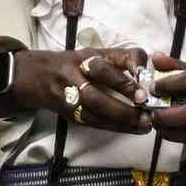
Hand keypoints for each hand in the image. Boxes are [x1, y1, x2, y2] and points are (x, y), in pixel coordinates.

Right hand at [9, 44, 154, 135]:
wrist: (36, 76)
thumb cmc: (75, 65)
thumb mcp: (95, 55)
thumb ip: (120, 61)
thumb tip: (149, 75)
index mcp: (86, 56)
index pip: (109, 61)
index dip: (129, 70)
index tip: (145, 83)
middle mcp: (75, 72)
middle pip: (99, 84)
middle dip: (124, 98)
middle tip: (146, 110)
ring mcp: (68, 93)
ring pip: (94, 108)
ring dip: (122, 119)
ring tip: (144, 125)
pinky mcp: (67, 112)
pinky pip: (91, 122)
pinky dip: (113, 127)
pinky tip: (130, 130)